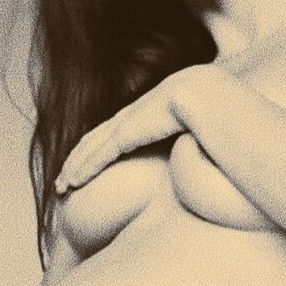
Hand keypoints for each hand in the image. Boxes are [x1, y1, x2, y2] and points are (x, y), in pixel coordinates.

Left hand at [55, 63, 216, 192]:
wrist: (217, 99)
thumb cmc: (224, 115)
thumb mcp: (207, 126)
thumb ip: (199, 137)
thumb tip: (206, 151)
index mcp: (156, 107)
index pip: (120, 130)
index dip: (100, 148)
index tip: (89, 166)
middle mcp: (139, 111)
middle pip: (99, 138)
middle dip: (78, 159)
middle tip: (64, 180)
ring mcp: (133, 118)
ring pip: (94, 147)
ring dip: (74, 168)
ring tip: (61, 186)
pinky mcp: (130, 130)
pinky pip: (102, 154)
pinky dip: (85, 169)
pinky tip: (72, 182)